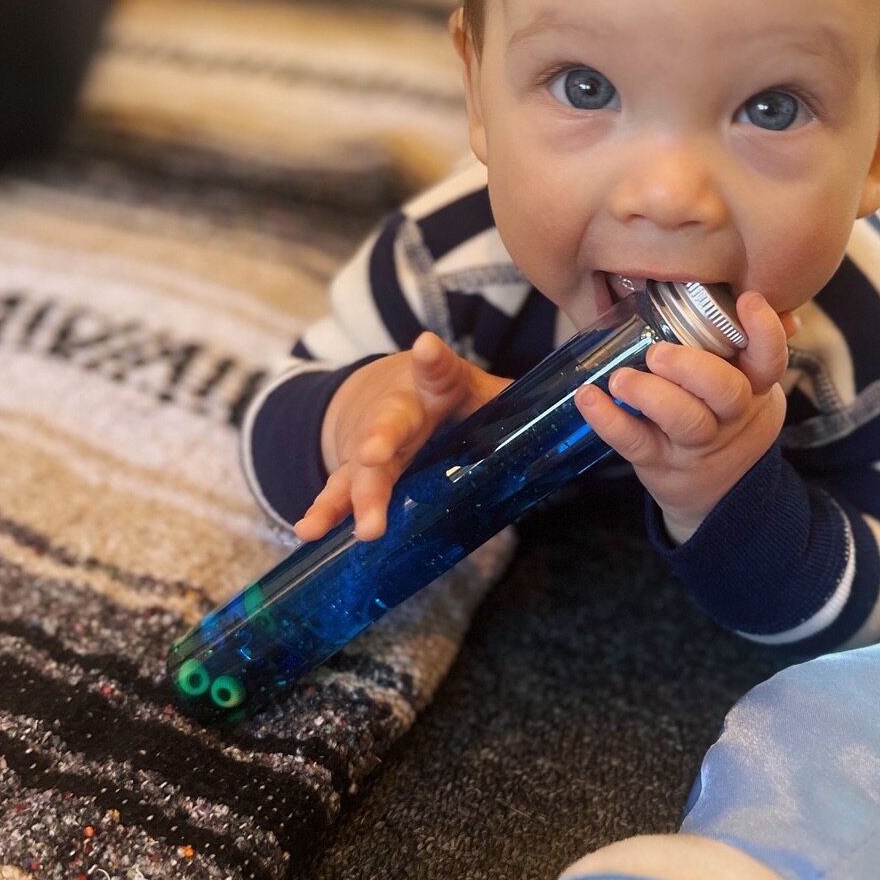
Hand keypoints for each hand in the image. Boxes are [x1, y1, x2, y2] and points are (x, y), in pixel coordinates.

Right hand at [296, 333, 511, 542]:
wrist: (380, 388)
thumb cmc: (443, 393)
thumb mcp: (474, 389)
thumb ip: (511, 403)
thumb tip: (572, 413)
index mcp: (434, 384)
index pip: (436, 370)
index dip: (432, 361)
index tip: (426, 348)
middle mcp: (397, 410)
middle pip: (389, 424)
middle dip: (380, 439)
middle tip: (377, 456)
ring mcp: (370, 441)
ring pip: (362, 467)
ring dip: (359, 496)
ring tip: (363, 527)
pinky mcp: (353, 469)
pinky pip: (338, 491)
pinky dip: (324, 511)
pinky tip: (307, 530)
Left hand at [574, 291, 796, 542]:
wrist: (719, 496)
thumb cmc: (726, 419)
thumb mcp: (749, 387)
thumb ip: (751, 344)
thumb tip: (771, 300)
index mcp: (754, 388)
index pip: (771, 359)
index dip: (764, 331)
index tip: (747, 300)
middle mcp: (731, 416)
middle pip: (727, 392)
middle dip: (694, 368)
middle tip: (659, 353)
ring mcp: (695, 443)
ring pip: (685, 421)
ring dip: (651, 395)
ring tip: (620, 378)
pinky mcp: (658, 462)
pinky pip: (634, 443)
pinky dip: (608, 420)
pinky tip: (588, 398)